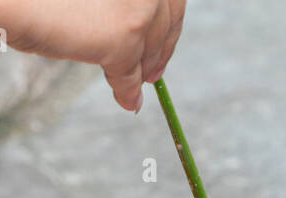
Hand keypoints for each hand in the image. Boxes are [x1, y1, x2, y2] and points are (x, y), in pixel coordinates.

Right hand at [0, 0, 185, 111]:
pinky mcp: (125, 36)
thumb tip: (135, 43)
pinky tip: (127, 100)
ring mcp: (139, 5)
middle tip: (153, 75)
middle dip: (161, 50)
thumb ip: (116, 6)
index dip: (169, 23)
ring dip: (143, 69)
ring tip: (136, 88)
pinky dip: (127, 90)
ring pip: (150, 45)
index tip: (164, 44)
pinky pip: (130, 71)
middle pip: (165, 19)